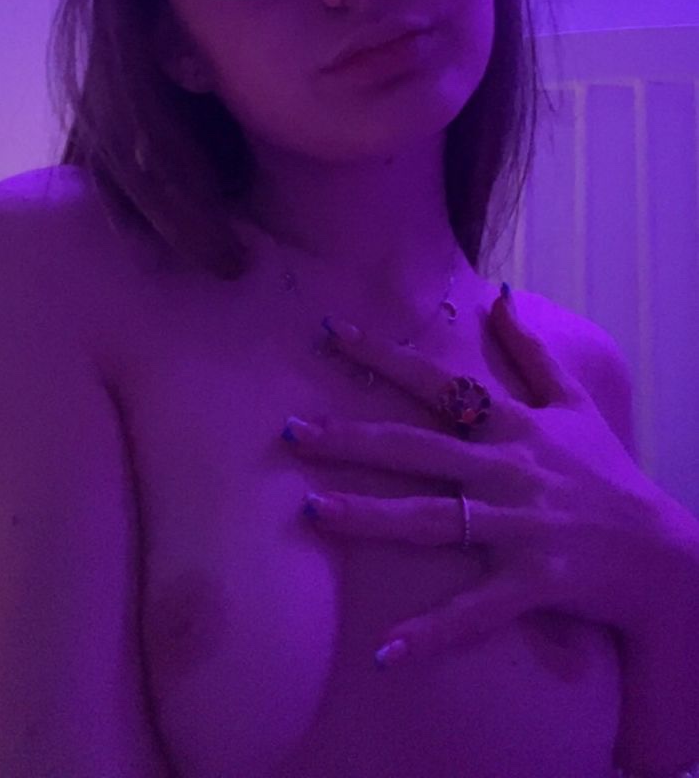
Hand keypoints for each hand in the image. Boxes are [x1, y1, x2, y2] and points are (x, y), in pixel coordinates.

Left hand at [282, 291, 672, 664]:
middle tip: (289, 431)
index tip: (329, 331)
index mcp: (513, 427)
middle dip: (352, 439)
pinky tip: (385, 653)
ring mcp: (519, 526)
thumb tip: (500, 296)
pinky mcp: (533, 581)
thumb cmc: (610, 476)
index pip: (439, 383)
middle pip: (419, 448)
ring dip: (372, 517)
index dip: (384, 356)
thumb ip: (534, 351)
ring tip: (313, 513)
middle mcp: (508, 470)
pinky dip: (432, 634)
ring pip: (434, 520)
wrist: (666, 554)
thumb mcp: (576, 404)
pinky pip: (475, 611)